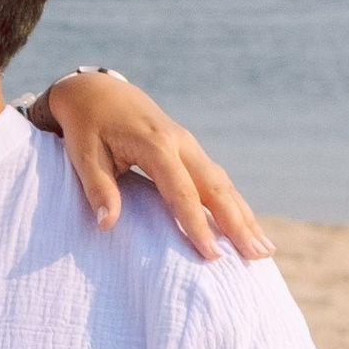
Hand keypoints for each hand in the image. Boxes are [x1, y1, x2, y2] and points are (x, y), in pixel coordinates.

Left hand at [37, 67, 271, 263]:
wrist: (98, 91)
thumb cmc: (86, 127)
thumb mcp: (83, 155)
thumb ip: (98, 188)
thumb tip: (107, 224)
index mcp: (155, 144)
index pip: (181, 192)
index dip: (197, 225)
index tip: (211, 256)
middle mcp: (181, 143)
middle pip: (216, 187)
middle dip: (238, 224)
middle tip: (257, 257)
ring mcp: (189, 145)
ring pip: (223, 183)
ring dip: (245, 216)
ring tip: (264, 250)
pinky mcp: (190, 150)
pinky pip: (217, 179)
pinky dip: (235, 204)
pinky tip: (247, 227)